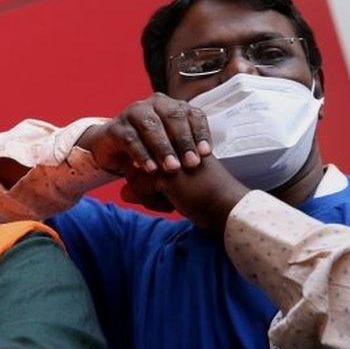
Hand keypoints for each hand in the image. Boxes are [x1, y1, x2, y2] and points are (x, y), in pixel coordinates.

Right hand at [78, 93, 211, 175]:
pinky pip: (130, 139)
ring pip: (151, 126)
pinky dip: (142, 154)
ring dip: (163, 148)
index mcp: (172, 106)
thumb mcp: (171, 146)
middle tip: (191, 164)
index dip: (200, 132)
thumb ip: (187, 148)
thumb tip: (208, 159)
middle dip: (183, 141)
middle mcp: (153, 104)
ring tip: (172, 168)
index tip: (206, 153)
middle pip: (173, 116)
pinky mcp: (115, 127)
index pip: (192, 114)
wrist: (113, 150)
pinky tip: (150, 169)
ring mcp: (132, 113)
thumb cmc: (150, 148)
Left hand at [122, 155, 249, 230]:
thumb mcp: (172, 189)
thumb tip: (123, 194)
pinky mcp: (164, 171)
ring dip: (150, 196)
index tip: (174, 189)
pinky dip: (152, 203)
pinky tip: (173, 205)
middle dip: (146, 188)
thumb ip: (146, 188)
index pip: (142, 160)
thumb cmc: (204, 197)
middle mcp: (168, 144)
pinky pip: (139, 189)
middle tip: (175, 196)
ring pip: (134, 179)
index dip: (149, 181)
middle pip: (134, 169)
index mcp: (172, 143)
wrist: (226, 206)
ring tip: (175, 200)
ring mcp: (166, 155)